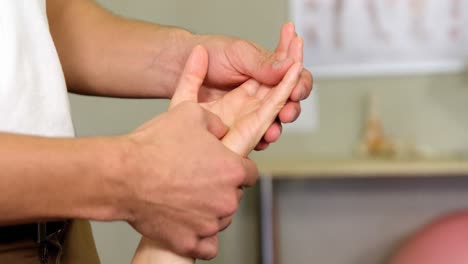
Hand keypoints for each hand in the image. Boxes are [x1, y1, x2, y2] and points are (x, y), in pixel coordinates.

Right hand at [132, 44, 301, 263]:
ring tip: (186, 199)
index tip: (223, 167)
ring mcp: (208, 224)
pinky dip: (201, 238)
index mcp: (232, 170)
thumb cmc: (154, 146)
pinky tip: (191, 226)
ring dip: (210, 211)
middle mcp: (226, 200)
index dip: (236, 167)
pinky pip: (207, 246)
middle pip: (234, 196)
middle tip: (197, 180)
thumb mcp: (191, 114)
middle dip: (220, 189)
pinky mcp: (189, 242)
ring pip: (220, 220)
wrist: (122, 175)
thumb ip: (216, 123)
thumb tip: (222, 131)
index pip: (250, 173)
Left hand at [171, 46, 302, 154]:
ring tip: (277, 123)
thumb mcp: (239, 53)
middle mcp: (264, 92)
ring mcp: (253, 110)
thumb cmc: (210, 55)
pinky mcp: (240, 126)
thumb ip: (263, 63)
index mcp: (268, 71)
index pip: (295, 76)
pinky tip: (264, 136)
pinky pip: (258, 136)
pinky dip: (264, 137)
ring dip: (280, 124)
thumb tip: (289, 66)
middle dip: (293, 107)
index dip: (300, 80)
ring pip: (276, 121)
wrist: (181, 67)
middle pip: (290, 103)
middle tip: (289, 107)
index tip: (296, 81)